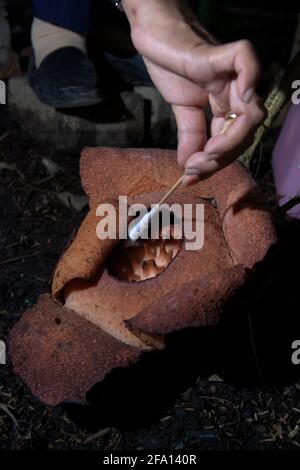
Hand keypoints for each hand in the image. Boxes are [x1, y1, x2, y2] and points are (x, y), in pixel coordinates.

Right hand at [123, 0, 265, 184]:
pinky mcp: (222, 54)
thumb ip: (190, 137)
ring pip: (251, 113)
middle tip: (195, 168)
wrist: (152, 35)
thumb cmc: (170, 66)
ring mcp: (232, 75)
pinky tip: (238, 100)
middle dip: (221, 159)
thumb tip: (188, 169)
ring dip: (230, 140)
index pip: (233, 143)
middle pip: (245, 134)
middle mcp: (236, 94)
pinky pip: (247, 63)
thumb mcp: (181, 110)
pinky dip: (250, 81)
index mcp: (227, 107)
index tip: (190, 177)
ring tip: (206, 153)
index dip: (215, 164)